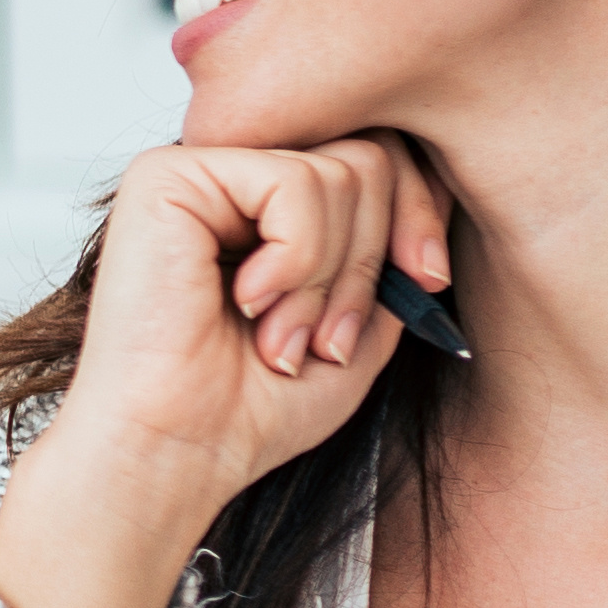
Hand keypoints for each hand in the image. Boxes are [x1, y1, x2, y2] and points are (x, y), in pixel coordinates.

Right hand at [0, 134, 450, 607]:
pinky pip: (292, 182)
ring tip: (282, 335)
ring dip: (330, 274)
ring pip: (339, 171)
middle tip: (330, 337)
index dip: (419, 214)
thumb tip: (442, 182)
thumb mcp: (363, 322)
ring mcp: (197, 168)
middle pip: (368, 154)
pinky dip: (297, 257)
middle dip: (371, 258)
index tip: (428, 282)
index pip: (378, 155)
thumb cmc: (249, 409)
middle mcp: (231, 173)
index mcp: (267, 204)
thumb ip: (396, 248)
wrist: (173, 453)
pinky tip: (249, 302)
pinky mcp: (165, 175)